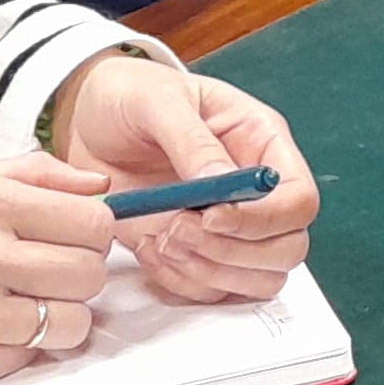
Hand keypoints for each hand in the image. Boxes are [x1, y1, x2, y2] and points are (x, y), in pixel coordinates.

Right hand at [0, 154, 116, 384]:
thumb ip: (30, 175)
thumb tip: (100, 183)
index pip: (96, 221)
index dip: (93, 234)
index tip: (73, 241)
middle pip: (92, 273)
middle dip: (78, 277)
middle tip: (46, 277)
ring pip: (74, 323)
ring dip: (58, 319)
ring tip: (20, 307)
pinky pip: (31, 359)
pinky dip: (18, 349)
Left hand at [57, 54, 321, 303]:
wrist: (85, 118)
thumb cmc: (130, 94)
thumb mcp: (157, 101)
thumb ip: (192, 141)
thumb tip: (223, 186)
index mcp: (261, 142)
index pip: (298, 198)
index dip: (265, 219)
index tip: (211, 217)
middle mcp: (255, 191)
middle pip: (288, 249)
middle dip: (233, 253)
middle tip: (177, 228)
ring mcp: (227, 226)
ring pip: (256, 279)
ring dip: (208, 271)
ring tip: (162, 237)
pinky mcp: (197, 251)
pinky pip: (210, 290)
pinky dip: (179, 280)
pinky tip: (148, 247)